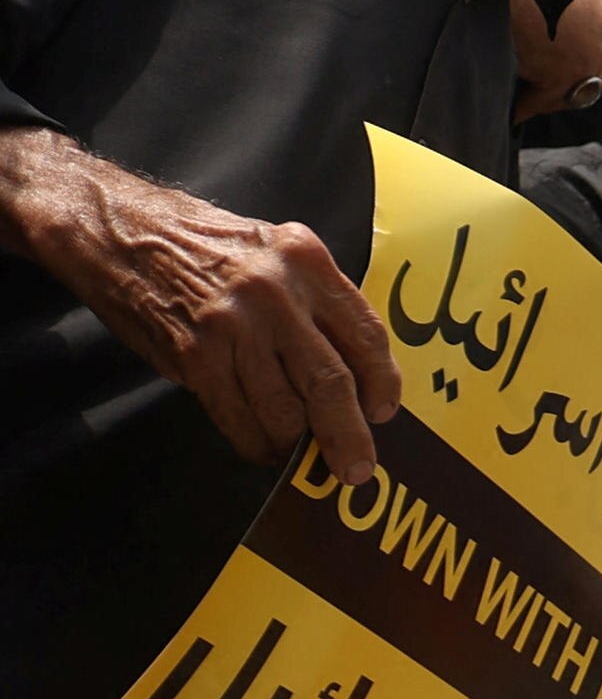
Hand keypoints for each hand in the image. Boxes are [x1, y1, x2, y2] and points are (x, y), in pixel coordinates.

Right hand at [0, 128, 396, 483]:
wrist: (120, 231)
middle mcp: (275, 293)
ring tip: (298, 452)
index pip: (367, 336)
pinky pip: (238, 416)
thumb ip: (315, 299)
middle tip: (357, 467)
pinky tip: (262, 447)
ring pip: (284, 410)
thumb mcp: (273, 250)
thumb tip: (353, 372)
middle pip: (331, 383)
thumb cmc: (205, 245)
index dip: (383, 384)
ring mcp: (233, 326)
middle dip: (349, 435)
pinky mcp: (194, 354)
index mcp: (306, 261)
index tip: (383, 412)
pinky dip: (255, 442)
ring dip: (296, 443)